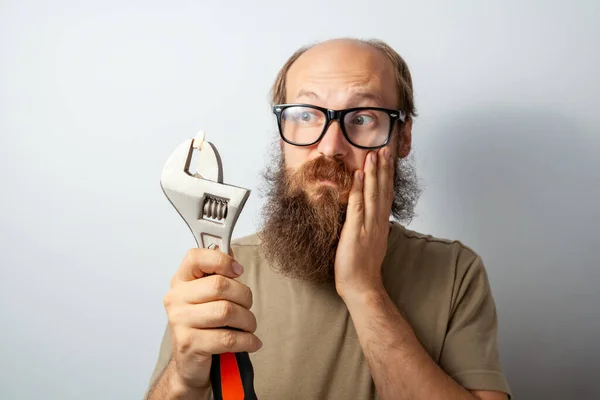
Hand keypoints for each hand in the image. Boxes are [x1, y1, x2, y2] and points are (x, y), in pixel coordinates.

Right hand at [163, 248, 262, 389]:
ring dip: (247, 320)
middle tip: (248, 307)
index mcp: (181, 280)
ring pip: (226, 311)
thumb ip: (219, 273)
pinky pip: (227, 338)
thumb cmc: (204, 325)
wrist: (190, 363)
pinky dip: (247, 340)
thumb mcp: (208, 296)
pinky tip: (251, 341)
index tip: (238, 271)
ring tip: (249, 326)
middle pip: (220, 285)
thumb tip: (232, 251)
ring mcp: (180, 322)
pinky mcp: (189, 344)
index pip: (196, 257)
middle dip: (244, 297)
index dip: (222, 260)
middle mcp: (176, 298)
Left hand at [335, 147, 393, 298]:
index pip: (386, 194)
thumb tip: (367, 215)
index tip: (387, 159)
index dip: (387, 176)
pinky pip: (358, 205)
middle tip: (384, 148)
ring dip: (374, 172)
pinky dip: (359, 188)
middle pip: (383, 189)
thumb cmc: (361, 267)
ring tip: (374, 153)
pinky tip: (359, 174)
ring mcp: (369, 225)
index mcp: (380, 224)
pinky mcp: (357, 230)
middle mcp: (378, 222)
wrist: (361, 286)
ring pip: (374, 193)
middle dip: (384, 168)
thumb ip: (369, 226)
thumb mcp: (369, 241)